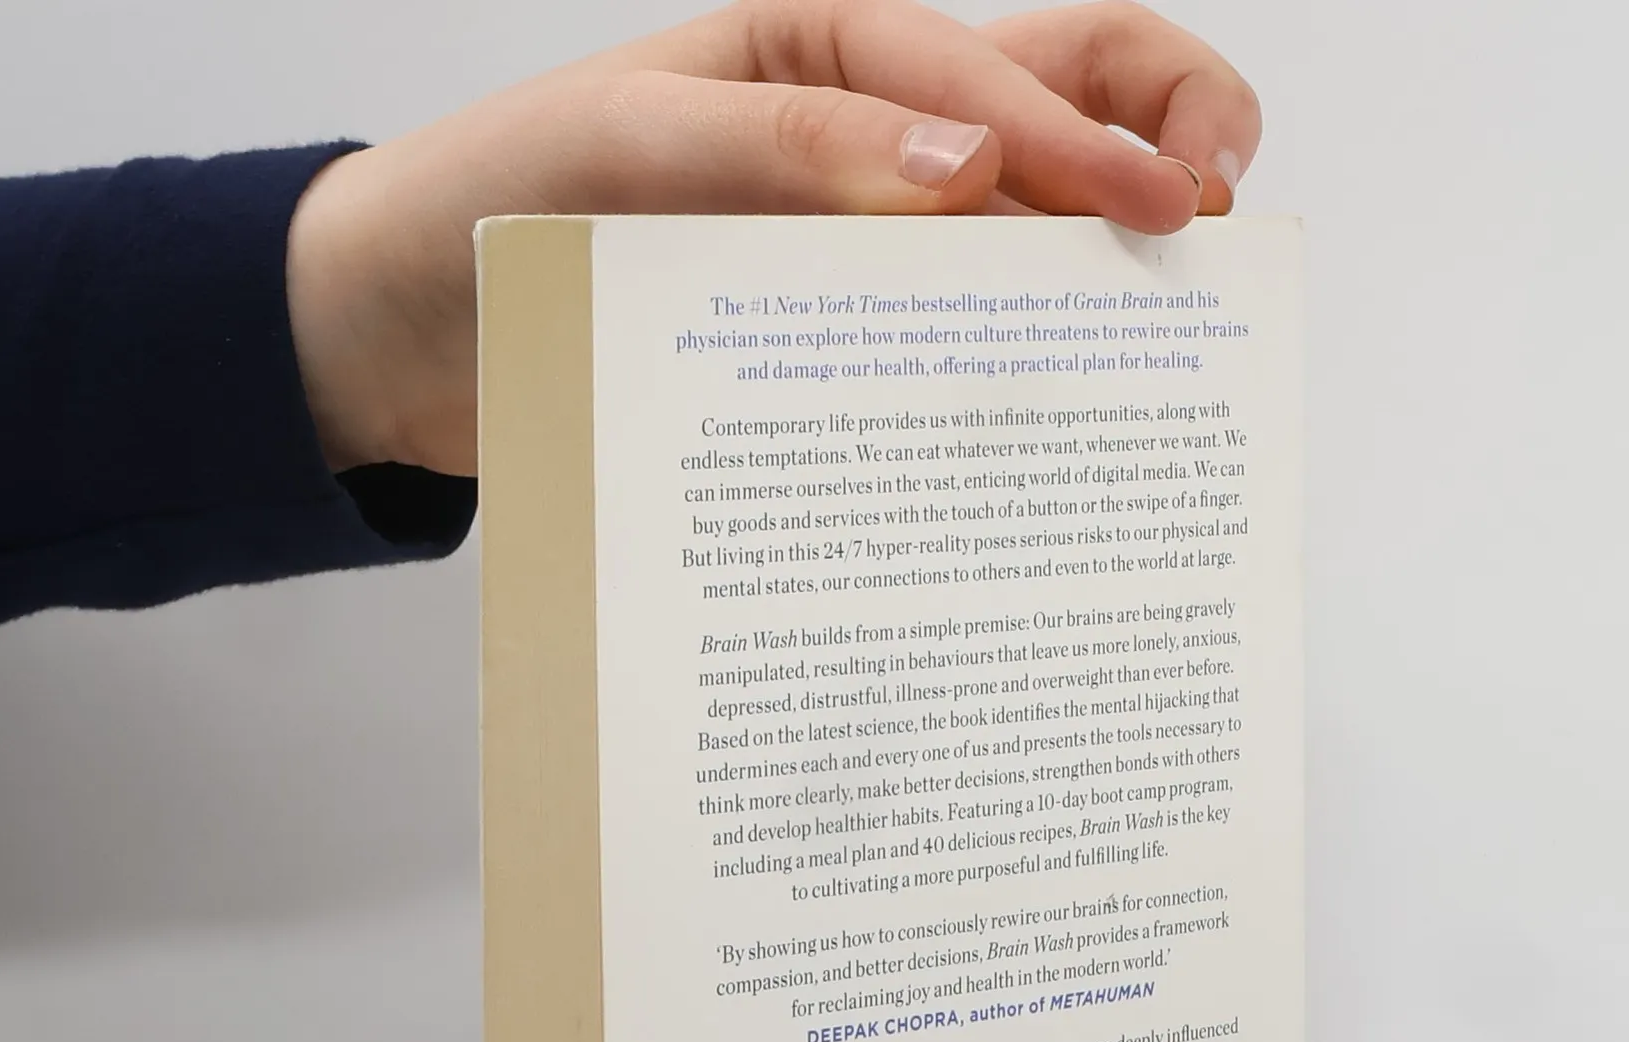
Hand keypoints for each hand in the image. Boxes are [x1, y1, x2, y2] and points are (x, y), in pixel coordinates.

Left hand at [286, 0, 1260, 477]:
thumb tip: (973, 173)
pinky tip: (1064, 400)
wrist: (411, 338)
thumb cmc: (502, 205)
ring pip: (1025, 229)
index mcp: (825, 55)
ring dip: (1107, 253)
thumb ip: (792, 148)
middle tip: (1217, 216)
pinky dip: (1020, 358)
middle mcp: (864, 141)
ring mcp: (863, 245)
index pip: (992, 70)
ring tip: (1180, 308)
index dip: (1082, 137)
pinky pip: (950, 338)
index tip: (1160, 209)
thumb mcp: (629, 147)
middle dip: (1161, 135)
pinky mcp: (838, 342)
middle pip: (1058, 103)